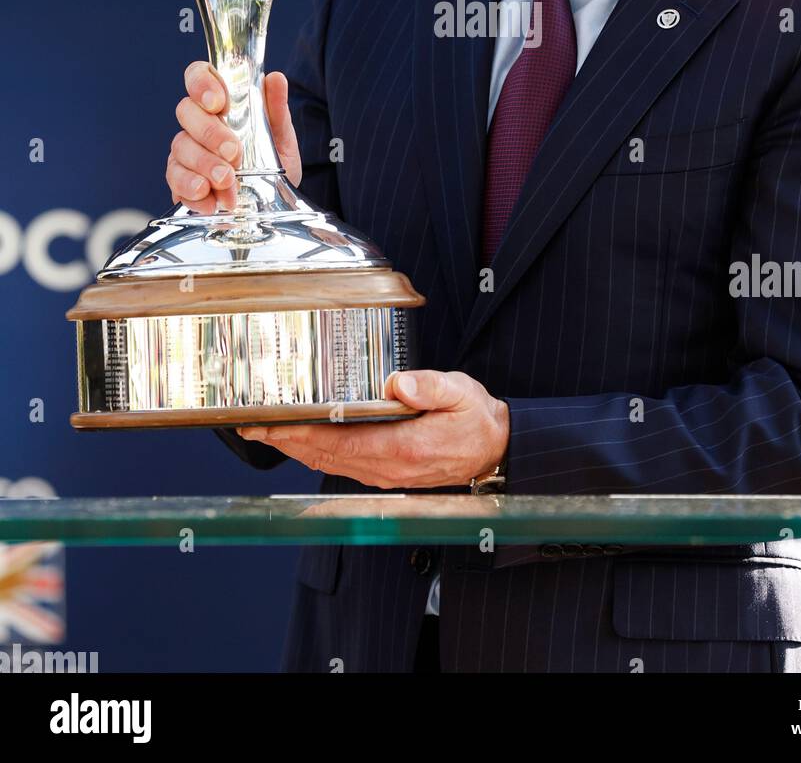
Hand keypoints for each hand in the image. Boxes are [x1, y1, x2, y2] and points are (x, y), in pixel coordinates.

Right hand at [166, 61, 301, 212]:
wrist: (272, 203)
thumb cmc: (273, 163)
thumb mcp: (281, 138)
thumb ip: (276, 110)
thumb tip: (276, 79)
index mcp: (220, 104)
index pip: (198, 76)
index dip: (201, 84)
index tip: (218, 103)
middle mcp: (198, 123)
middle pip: (186, 112)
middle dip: (210, 133)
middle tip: (234, 153)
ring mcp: (186, 151)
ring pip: (180, 147)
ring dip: (205, 165)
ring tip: (228, 182)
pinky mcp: (180, 180)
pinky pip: (175, 180)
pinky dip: (193, 190)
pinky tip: (211, 201)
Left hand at [237, 370, 509, 488]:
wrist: (493, 450)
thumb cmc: (476, 419)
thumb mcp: (461, 393)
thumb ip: (429, 386)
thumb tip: (396, 382)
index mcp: (403, 447)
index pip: (340, 442)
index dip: (301, 434)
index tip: (271, 423)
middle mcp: (387, 468)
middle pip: (324, 455)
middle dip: (285, 441)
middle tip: (250, 425)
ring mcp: (383, 475)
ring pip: (328, 464)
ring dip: (294, 449)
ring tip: (264, 432)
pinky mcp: (384, 474)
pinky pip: (340, 466)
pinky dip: (314, 454)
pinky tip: (299, 443)